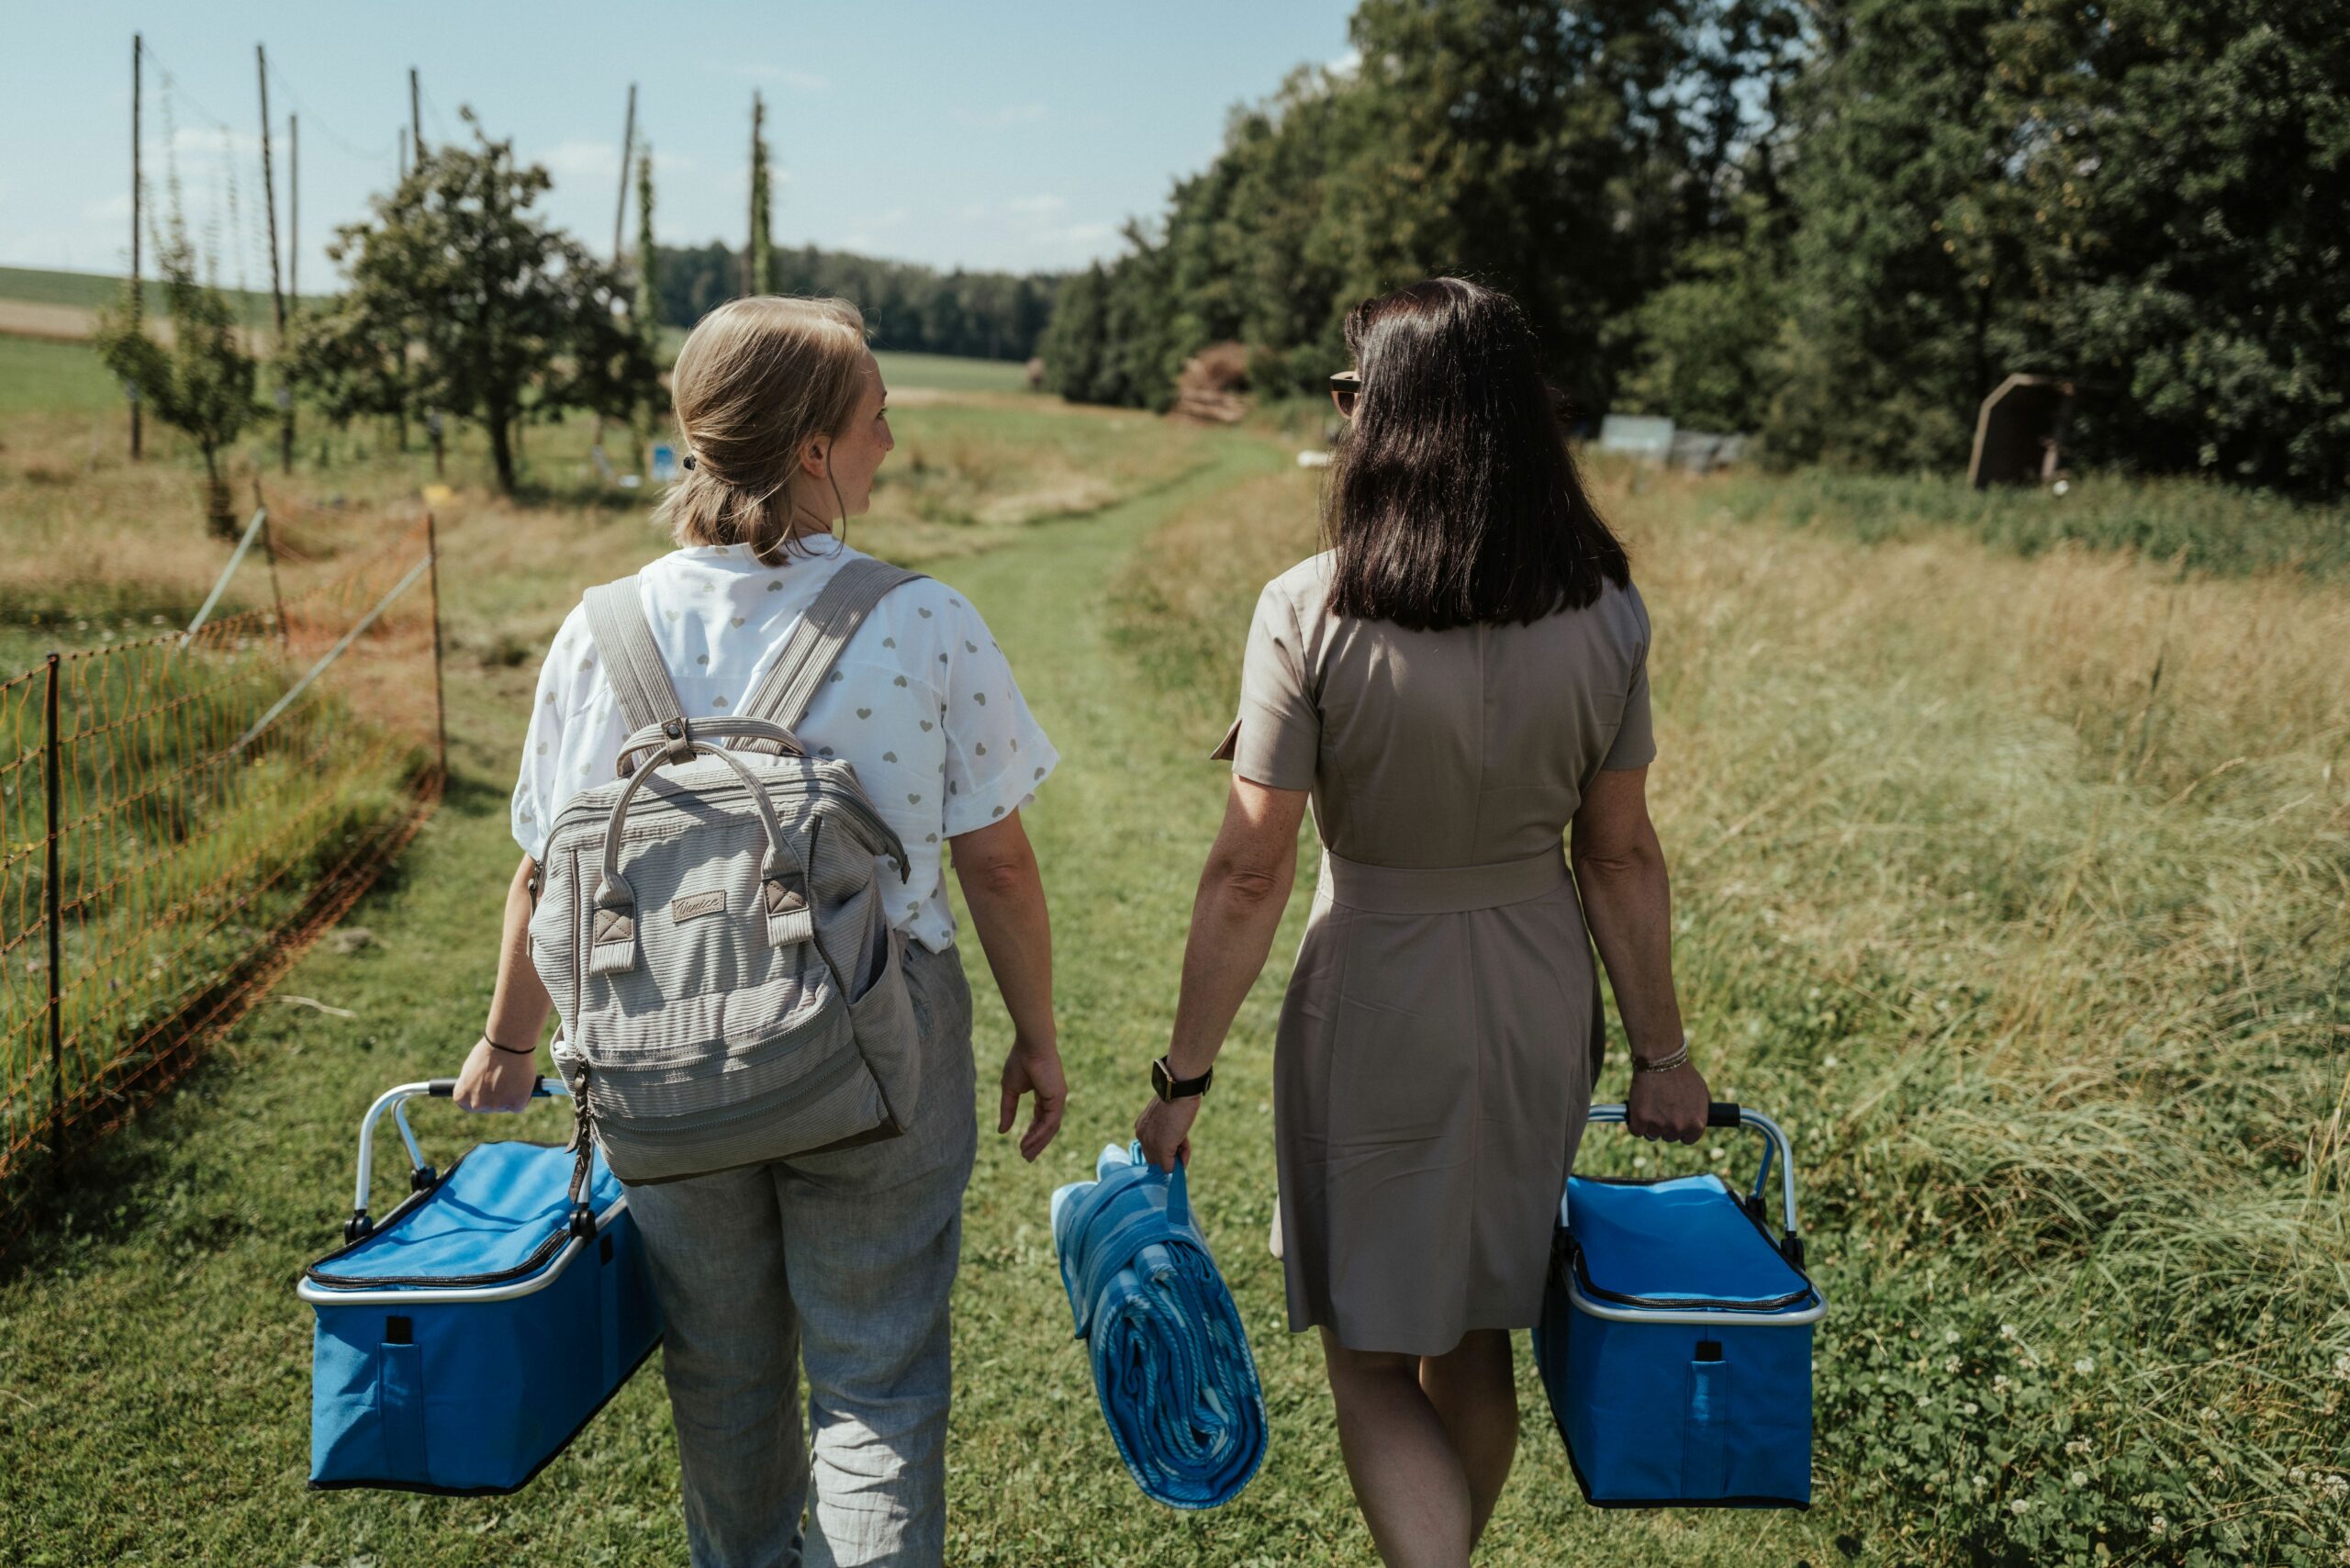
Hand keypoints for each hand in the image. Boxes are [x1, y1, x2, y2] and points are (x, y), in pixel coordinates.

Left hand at [452, 1037, 538, 1113]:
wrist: (507, 1043)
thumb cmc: (489, 1051)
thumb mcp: (471, 1069)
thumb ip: (472, 1084)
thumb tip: (478, 1090)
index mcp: (461, 1097)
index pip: (470, 1106)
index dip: (480, 1097)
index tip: (488, 1089)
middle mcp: (476, 1105)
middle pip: (488, 1108)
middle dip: (496, 1097)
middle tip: (503, 1080)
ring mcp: (496, 1106)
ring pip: (504, 1106)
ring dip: (509, 1096)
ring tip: (512, 1075)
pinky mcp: (515, 1104)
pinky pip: (519, 1106)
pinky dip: (522, 1096)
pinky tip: (522, 1082)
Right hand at [998, 1035, 1065, 1161]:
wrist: (1030, 1045)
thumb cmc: (1020, 1061)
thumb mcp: (1009, 1090)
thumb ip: (1008, 1110)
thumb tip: (1002, 1131)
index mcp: (1044, 1094)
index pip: (1040, 1119)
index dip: (1031, 1134)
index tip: (1022, 1147)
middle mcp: (1054, 1098)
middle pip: (1047, 1127)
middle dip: (1037, 1143)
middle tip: (1027, 1157)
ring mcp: (1058, 1099)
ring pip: (1050, 1128)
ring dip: (1038, 1142)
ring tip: (1026, 1154)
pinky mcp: (1059, 1098)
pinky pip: (1050, 1122)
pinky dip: (1039, 1134)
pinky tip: (1028, 1142)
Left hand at [1135, 1093, 1198, 1172]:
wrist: (1180, 1091)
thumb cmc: (1178, 1100)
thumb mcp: (1169, 1118)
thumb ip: (1167, 1133)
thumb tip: (1174, 1155)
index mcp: (1142, 1127)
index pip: (1150, 1147)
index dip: (1165, 1149)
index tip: (1177, 1144)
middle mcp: (1142, 1136)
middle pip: (1155, 1159)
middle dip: (1170, 1157)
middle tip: (1183, 1145)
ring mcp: (1150, 1143)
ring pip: (1163, 1164)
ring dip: (1177, 1159)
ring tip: (1184, 1141)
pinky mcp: (1162, 1148)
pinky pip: (1169, 1167)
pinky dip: (1179, 1162)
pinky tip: (1185, 1150)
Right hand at [1625, 1061, 1708, 1143]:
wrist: (1661, 1059)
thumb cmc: (1682, 1073)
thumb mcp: (1701, 1092)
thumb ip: (1701, 1111)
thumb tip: (1699, 1122)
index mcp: (1696, 1123)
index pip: (1688, 1139)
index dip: (1681, 1130)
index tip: (1674, 1122)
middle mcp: (1679, 1127)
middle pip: (1669, 1137)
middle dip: (1664, 1126)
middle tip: (1660, 1108)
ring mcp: (1659, 1125)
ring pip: (1652, 1135)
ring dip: (1649, 1124)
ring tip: (1650, 1104)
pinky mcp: (1640, 1120)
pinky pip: (1636, 1130)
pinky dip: (1635, 1122)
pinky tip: (1638, 1110)